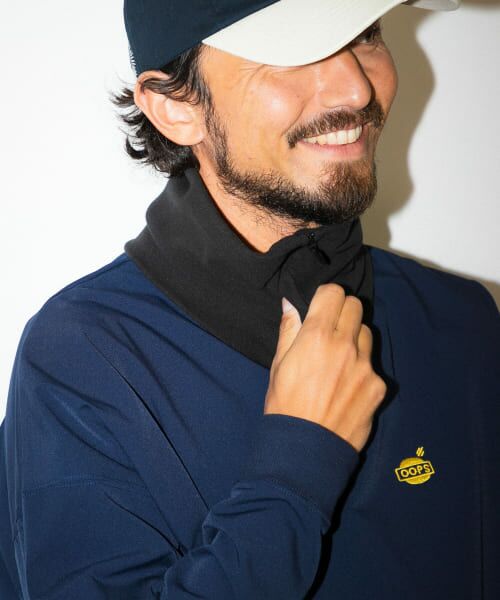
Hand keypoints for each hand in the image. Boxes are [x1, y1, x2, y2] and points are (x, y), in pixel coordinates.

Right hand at [264, 283, 386, 452]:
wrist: (306, 450)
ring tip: (339, 360)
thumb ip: (289, 330)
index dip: (326, 296)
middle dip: (342, 312)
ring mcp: (366, 366)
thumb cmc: (285, 406)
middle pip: (355, 306)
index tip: (320, 307)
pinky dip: (362, 368)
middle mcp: (345, 345)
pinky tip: (347, 387)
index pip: (334, 292)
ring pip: (366, 333)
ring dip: (354, 338)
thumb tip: (290, 303)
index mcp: (316, 336)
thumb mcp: (278, 365)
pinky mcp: (379, 386)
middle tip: (330, 330)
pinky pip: (373, 364)